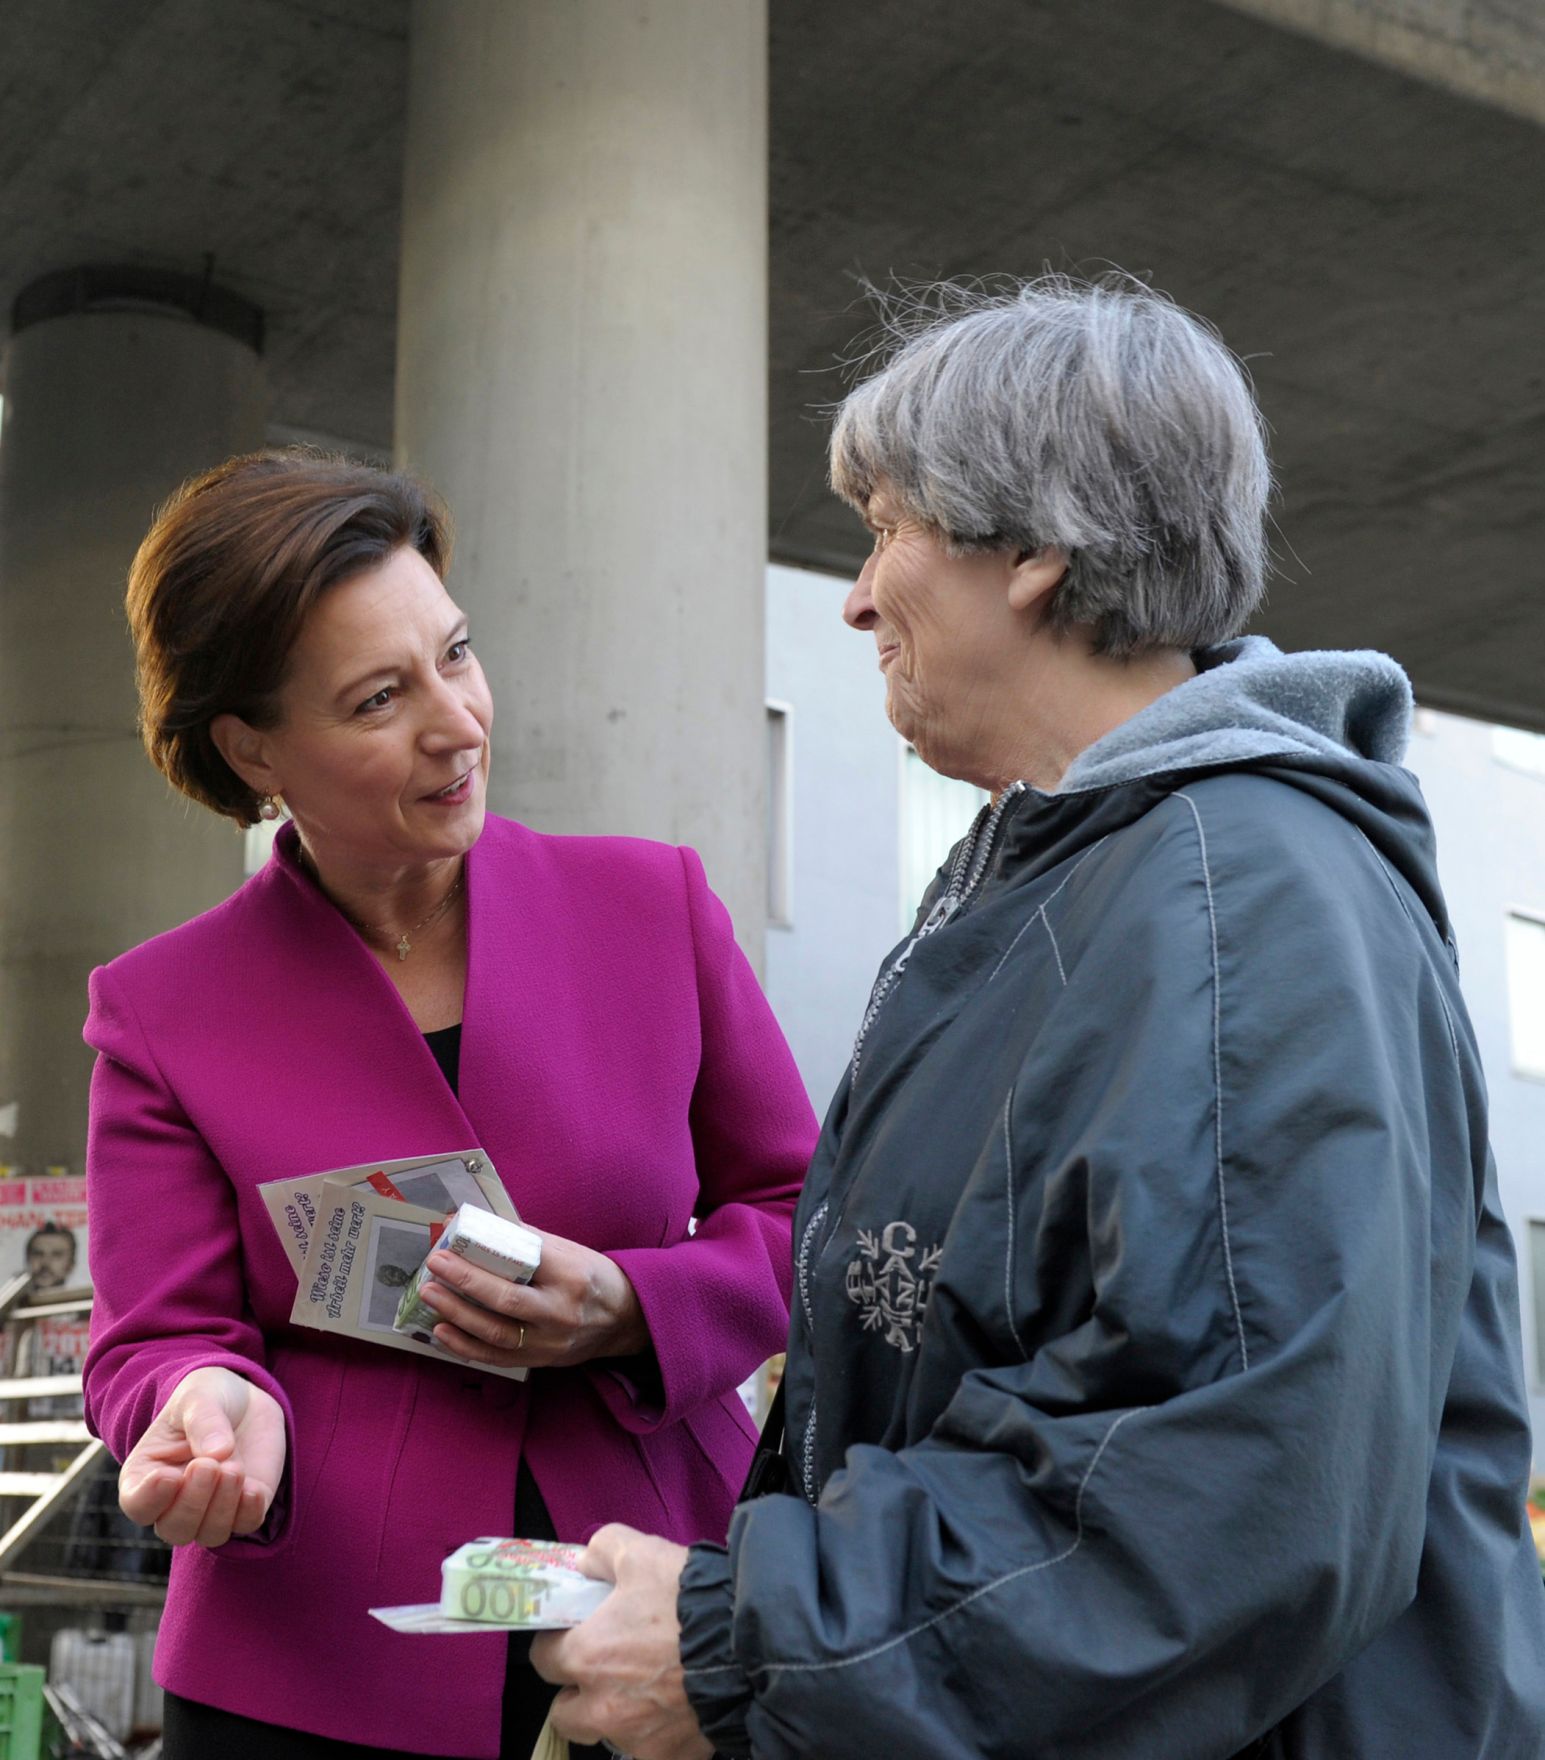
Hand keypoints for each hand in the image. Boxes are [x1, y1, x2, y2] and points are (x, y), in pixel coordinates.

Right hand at [117, 1366, 285, 1547]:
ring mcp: (211, 1508)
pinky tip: (253, 1489)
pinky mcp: (246, 1506)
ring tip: (234, 1468)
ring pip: (209, 1533)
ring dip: (221, 1508)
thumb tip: (219, 1453)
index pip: (137, 1504)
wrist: (245, 1400)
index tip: (168, 1476)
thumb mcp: (198, 1397)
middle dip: (192, 1503)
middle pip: (174, 1528)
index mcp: (147, 1475)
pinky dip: (249, 1511)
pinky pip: (246, 1524)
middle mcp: (175, 1502)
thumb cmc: (208, 1398)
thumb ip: (203, 1421)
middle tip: (209, 1466)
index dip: (149, 1498)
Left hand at [415, 1230, 647, 1370]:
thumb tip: (482, 1227)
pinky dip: (466, 1346)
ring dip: (457, 1314)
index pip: (523, 1262)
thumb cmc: (593, 1277)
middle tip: (434, 1266)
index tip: (452, 1243)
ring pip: (496, 1333)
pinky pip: (497, 1357)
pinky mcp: (541, 1361)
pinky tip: (442, 1332)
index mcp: (570, 1275)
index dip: (483, 1254)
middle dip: (464, 1283)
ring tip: (430, 1294)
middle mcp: (560, 1311)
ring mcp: (550, 1342)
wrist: (624, 1320)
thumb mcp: (571, 1250)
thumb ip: (530, 1242)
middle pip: (505, 1300)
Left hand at [531, 1525, 710, 1759]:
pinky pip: (650, 1749)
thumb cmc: (689, 1598)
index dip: (558, 1642)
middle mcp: (601, 1709)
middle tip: (608, 1666)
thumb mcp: (641, 1552)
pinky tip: (678, 1706)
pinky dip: (658, 1732)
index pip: (543, 1659)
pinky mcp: (671, 1758)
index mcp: (586, 1657)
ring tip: (648, 1687)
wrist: (750, 1643)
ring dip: (615, 1715)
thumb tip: (586, 1566)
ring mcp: (637, 1740)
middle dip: (578, 1691)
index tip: (578, 1632)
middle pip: (564, 1713)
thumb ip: (601, 1551)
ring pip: (605, 1734)